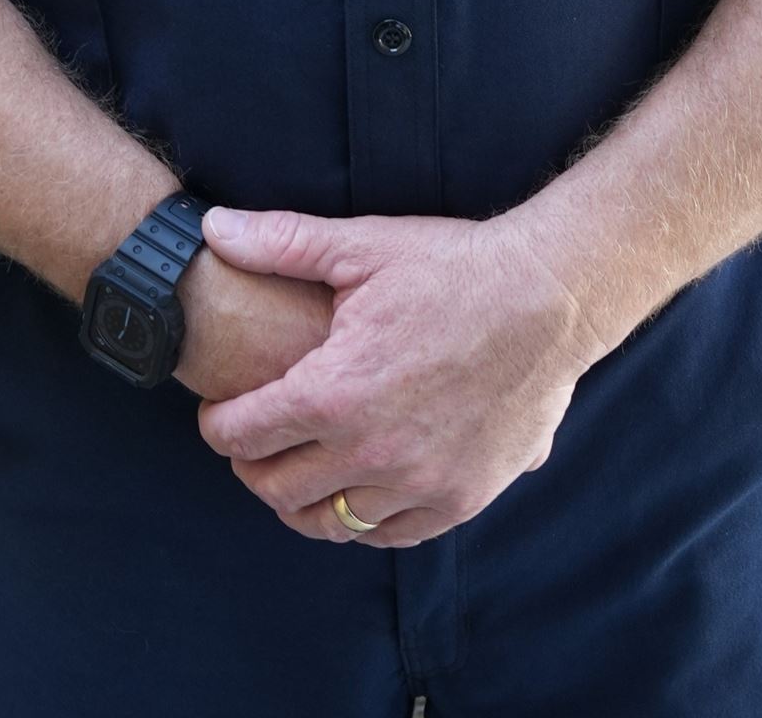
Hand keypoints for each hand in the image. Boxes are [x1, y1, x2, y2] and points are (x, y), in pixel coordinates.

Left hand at [192, 205, 597, 546]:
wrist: (550, 298)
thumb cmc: (454, 269)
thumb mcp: (362, 246)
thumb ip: (281, 242)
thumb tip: (211, 227)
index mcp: (335, 392)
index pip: (244, 433)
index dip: (218, 424)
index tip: (217, 413)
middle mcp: (371, 452)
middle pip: (277, 488)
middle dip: (250, 466)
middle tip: (250, 444)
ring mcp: (419, 483)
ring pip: (330, 522)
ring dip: (300, 502)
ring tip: (296, 472)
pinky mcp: (461, 498)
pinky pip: (390, 533)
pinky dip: (362, 519)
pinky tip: (355, 491)